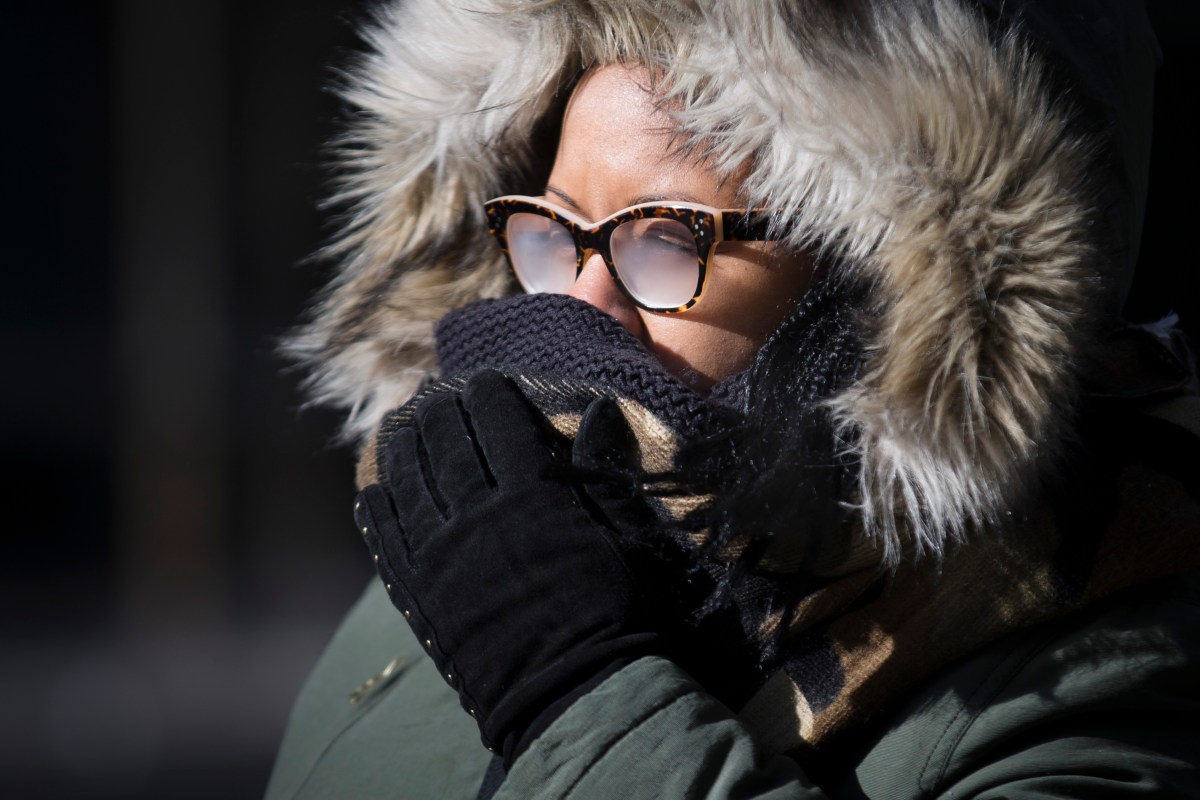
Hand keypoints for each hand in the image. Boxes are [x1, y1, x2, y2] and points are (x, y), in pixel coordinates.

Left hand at [355, 370, 660, 765]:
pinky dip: (378, 508)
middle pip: (448, 445)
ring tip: (400, 425)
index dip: (488, 396)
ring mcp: (442, 554)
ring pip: (409, 482)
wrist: (577, 692)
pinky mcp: (420, 593)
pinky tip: (374, 489)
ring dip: (403, 447)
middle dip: (440, 411)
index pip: (500, 425)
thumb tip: (600, 408)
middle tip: (435, 393)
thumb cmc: (615, 613)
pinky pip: (387, 539)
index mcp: (533, 494)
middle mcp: (480, 515)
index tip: (484, 380)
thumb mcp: (624, 535)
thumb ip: (603, 471)